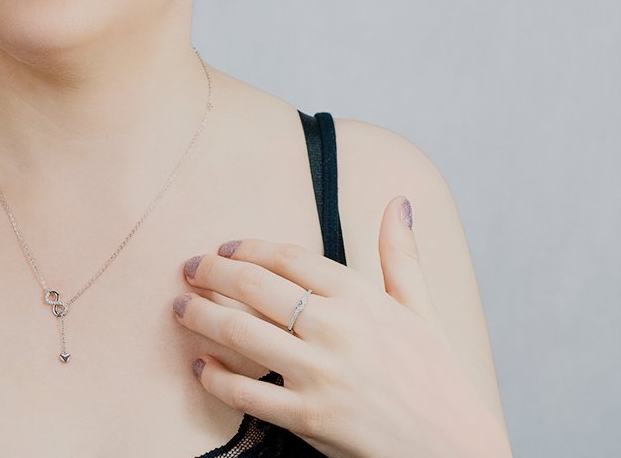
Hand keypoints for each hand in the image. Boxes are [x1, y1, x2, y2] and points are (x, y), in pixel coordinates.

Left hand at [171, 196, 511, 457]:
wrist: (454, 448)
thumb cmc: (436, 376)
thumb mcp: (421, 309)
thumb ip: (400, 255)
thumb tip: (397, 202)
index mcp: (361, 297)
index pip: (287, 257)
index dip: (246, 248)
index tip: (223, 248)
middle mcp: (336, 329)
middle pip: (254, 286)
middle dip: (211, 272)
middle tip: (188, 269)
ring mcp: (320, 374)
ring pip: (240, 333)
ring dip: (200, 316)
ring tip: (180, 308)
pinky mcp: (308, 418)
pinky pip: (245, 392)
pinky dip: (215, 377)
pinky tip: (199, 365)